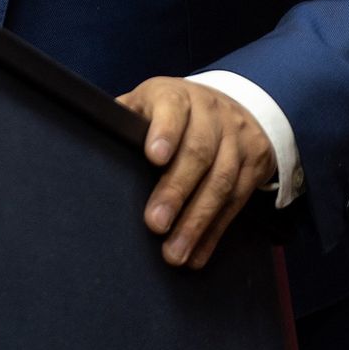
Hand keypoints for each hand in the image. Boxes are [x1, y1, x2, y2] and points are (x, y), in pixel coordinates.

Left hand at [116, 77, 274, 268]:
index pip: (172, 108)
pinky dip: (215, 232)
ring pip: (221, 182)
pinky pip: (237, 202)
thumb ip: (126, 118)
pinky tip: (198, 254)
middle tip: (155, 223)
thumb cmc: (174, 110)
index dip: (164, 132)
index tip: (153, 157)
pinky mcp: (255, 165)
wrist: (236, 104)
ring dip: (197, 222)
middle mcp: (211, 114)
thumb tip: (93, 140)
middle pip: (198, 153)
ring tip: (175, 251)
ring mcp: (237, 140)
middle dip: (176, 191)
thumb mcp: (149, 102)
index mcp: (176, 96)